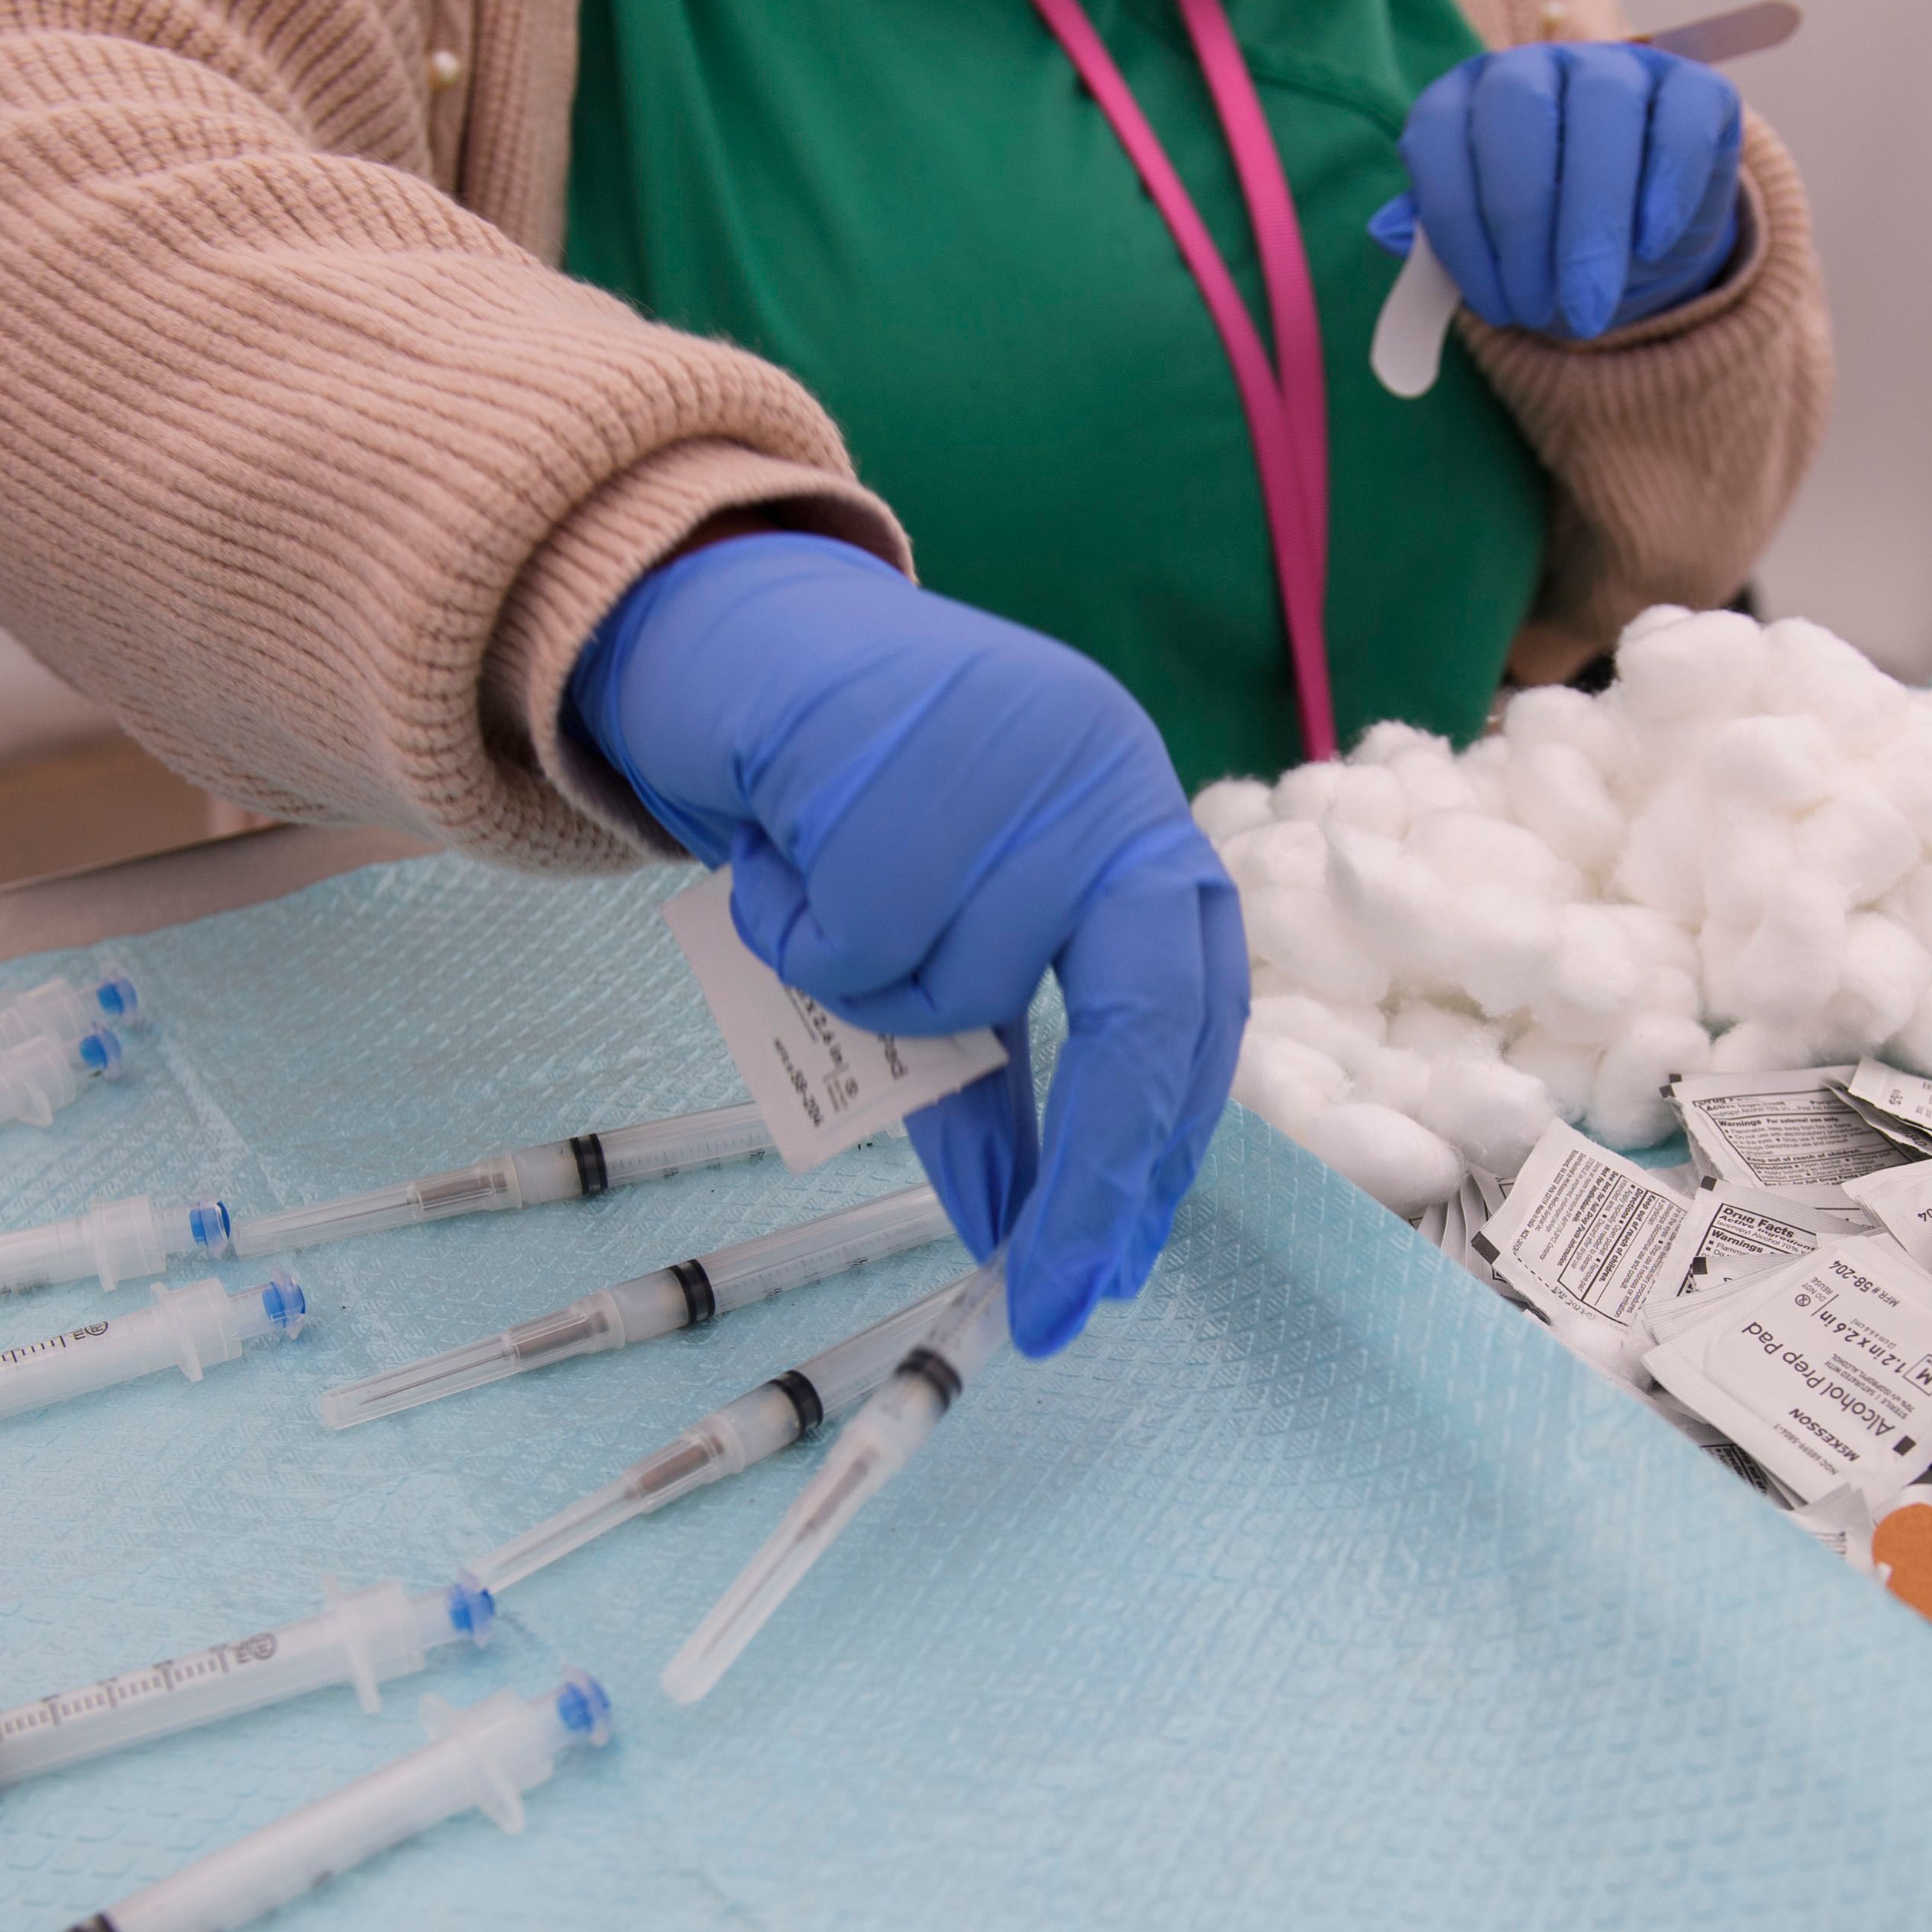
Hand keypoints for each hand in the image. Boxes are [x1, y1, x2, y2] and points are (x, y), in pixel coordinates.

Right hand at [567, 532, 1246, 1355]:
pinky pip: (854, 936)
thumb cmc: (848, 807)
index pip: (1193, 1012)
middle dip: (1096, 1166)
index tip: (1109, 1271)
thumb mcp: (936, 951)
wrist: (738, 642)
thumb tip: (1018, 1232)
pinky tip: (776, 853)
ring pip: (958, 987)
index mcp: (1139, 827)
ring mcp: (1024, 753)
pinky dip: (792, 928)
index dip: (1155, 1150)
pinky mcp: (913, 736)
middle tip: (1047, 1289)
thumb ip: (985, 1084)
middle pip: (1142, 1011)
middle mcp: (1112, 778)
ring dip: (863, 986)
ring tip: (817, 897)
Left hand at [1373, 41, 1744, 341]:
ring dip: (1591, 218)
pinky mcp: (1695, 90)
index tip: (1486, 305)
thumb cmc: (1546, 253)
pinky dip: (1668, 183)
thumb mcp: (1488, 258)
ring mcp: (1618, 68)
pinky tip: (1652, 245)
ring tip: (1589, 306)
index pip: (1440, 134)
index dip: (1456, 223)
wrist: (1641, 253)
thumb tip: (1390, 233)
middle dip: (1524, 221)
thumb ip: (1437, 246)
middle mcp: (1535, 68)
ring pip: (1602, 109)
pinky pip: (1681, 119)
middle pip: (1518, 111)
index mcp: (1466, 99)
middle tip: (1539, 310)